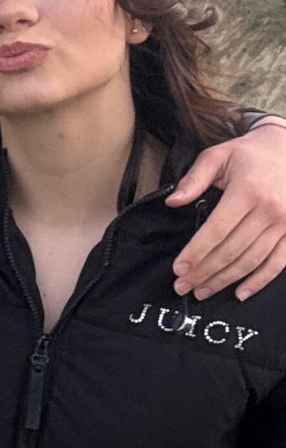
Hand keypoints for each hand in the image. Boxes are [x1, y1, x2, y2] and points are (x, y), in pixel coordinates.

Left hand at [169, 122, 285, 300]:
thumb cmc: (249, 154)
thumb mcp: (218, 155)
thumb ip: (194, 178)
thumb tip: (173, 201)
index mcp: (247, 190)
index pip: (217, 230)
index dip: (196, 252)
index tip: (179, 269)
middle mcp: (269, 209)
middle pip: (232, 250)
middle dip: (204, 272)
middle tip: (183, 286)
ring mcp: (285, 223)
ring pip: (252, 260)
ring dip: (226, 280)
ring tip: (203, 291)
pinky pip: (278, 262)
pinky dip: (260, 280)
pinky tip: (241, 293)